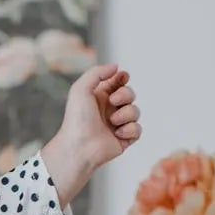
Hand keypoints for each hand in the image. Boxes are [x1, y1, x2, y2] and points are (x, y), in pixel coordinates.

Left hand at [40, 63, 141, 209]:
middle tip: (114, 101)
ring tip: (112, 122)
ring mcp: (117, 124)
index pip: (117, 82)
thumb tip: (116, 67)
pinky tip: (117, 134)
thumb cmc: (76, 119)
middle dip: (126, 95)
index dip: (122, 78)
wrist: (79, 146)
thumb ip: (97, 73)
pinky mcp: (124, 138)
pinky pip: (138, 129)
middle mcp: (109, 109)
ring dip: (126, 114)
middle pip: (130, 94)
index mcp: (99, 97)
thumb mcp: (81, 88)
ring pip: (135, 111)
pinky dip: (129, 129)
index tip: (123, 77)